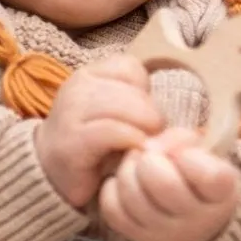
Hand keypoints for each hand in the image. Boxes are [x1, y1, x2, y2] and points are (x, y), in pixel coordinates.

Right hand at [35, 57, 165, 208]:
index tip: (140, 116)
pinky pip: (112, 131)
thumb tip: (187, 124)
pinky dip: (130, 141)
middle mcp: (78, 87)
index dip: (145, 92)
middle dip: (150, 115)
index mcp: (90, 74)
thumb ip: (143, 107)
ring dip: (143, 129)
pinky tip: (132, 152)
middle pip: (133, 90)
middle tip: (149, 137)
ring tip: (142, 145)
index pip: (130, 67)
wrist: (53, 172)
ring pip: (125, 107)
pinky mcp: (71, 140)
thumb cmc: (95, 144)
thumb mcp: (120, 116)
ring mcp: (70, 112)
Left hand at [99, 127, 240, 240]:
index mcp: (221, 194)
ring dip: (127, 171)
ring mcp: (167, 232)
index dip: (190, 157)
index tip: (185, 155)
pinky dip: (112, 190)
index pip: (209, 176)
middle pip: (164, 184)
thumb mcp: (204, 152)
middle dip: (150, 160)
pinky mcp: (140, 237)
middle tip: (149, 155)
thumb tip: (149, 145)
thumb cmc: (200, 176)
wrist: (198, 221)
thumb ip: (182, 140)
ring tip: (135, 165)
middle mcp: (197, 220)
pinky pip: (113, 210)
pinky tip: (124, 184)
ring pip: (132, 196)